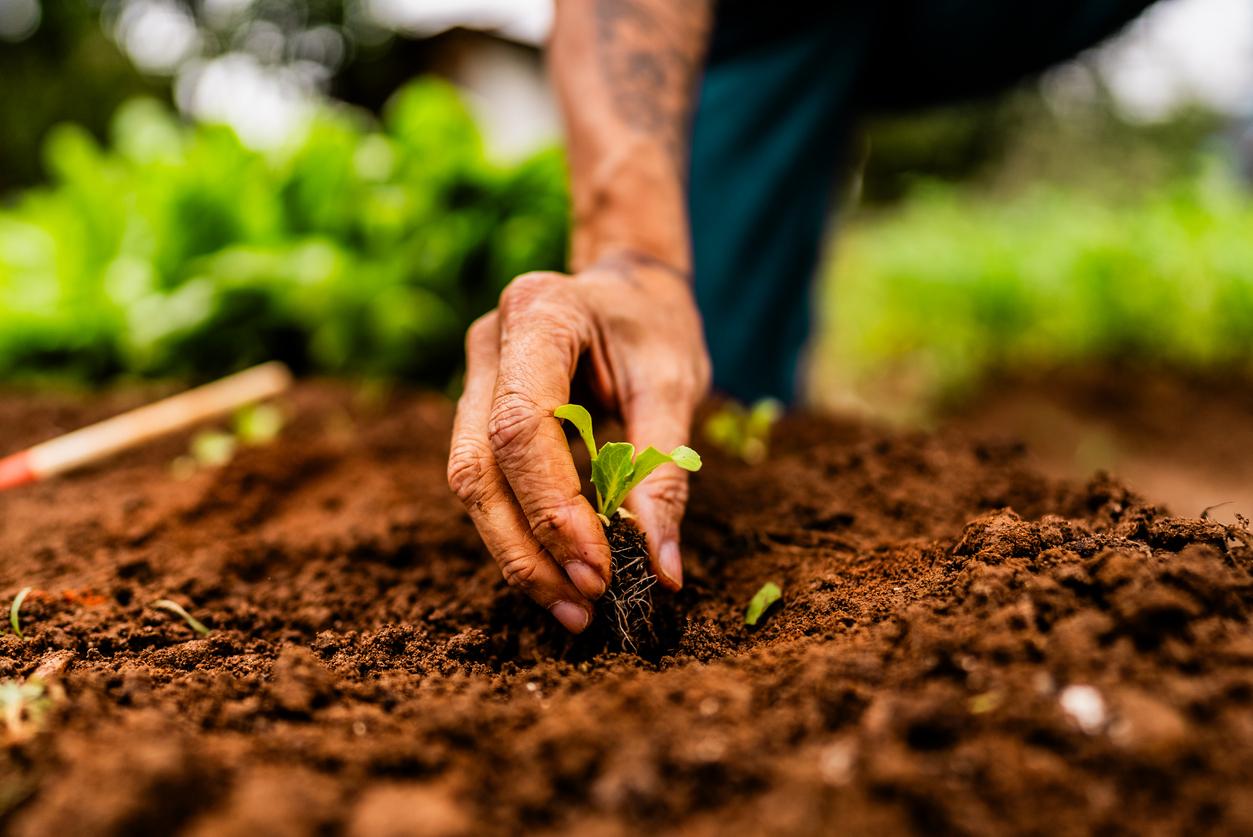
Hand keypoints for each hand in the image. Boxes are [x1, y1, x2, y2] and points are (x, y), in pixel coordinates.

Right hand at [447, 257, 710, 632]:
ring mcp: (473, 377)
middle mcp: (488, 343)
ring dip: (516, 554)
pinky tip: (557, 575)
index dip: (552, 507)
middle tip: (583, 607)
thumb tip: (662, 569)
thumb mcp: (675, 385)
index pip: (522, 425)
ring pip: (470, 482)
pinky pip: (485, 482)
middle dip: (526, 548)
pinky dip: (518, 534)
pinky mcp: (475, 411)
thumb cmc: (655, 329)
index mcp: (538, 313)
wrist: (628, 288)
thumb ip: (662, 472)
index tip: (599, 571)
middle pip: (478, 465)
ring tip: (572, 609)